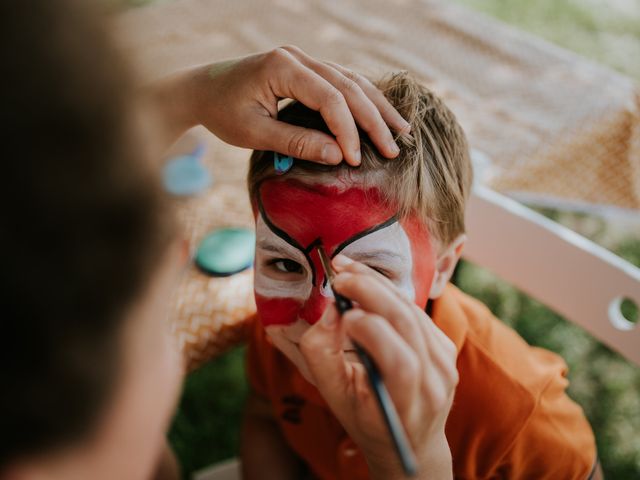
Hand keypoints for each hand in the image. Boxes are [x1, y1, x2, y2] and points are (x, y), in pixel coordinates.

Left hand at [153, 46, 408, 163]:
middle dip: (373, 119)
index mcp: (282, 66)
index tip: (354, 160)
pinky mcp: (306, 68)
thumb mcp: (254, 133)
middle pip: (348, 86)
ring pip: (351, 80)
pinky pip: (342, 81)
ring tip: (401, 130)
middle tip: (393, 149)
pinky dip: (363, 100)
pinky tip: (380, 114)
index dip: (347, 130)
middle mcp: (297, 57)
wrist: (202, 89)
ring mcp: (304, 59)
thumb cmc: (223, 112)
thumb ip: (296, 142)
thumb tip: (338, 157)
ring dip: (377, 106)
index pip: (329, 99)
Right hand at [299, 255, 457, 479]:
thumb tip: (333, 309)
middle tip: (340, 273)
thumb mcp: (333, 396)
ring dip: (379, 284)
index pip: (400, 362)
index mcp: (407, 406)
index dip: (372, 330)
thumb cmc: (365, 418)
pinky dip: (390, 293)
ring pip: (412, 310)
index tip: (341, 312)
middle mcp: (435, 384)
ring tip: (349, 270)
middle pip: (408, 324)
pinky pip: (417, 311)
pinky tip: (368, 284)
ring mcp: (446, 363)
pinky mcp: (446, 347)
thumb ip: (322, 354)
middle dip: (371, 290)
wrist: (412, 440)